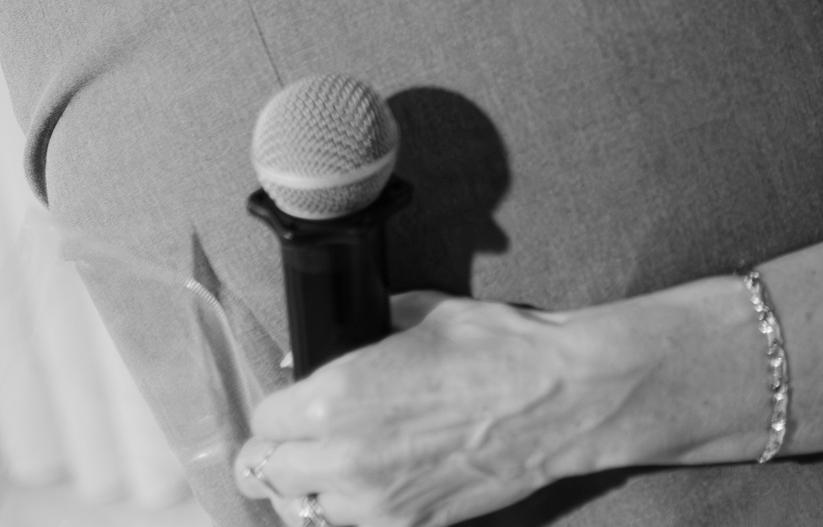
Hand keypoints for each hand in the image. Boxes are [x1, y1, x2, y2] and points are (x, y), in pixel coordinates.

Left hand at [233, 286, 759, 526]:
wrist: (559, 399)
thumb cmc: (497, 349)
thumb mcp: (423, 316)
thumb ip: (372, 329)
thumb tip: (348, 334)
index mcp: (334, 399)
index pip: (264, 420)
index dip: (278, 407)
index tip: (292, 402)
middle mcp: (342, 458)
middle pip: (266, 474)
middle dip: (276, 454)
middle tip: (294, 441)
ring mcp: (374, 502)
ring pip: (302, 510)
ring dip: (309, 488)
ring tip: (331, 466)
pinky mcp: (409, 525)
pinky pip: (351, 525)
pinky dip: (349, 508)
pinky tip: (371, 483)